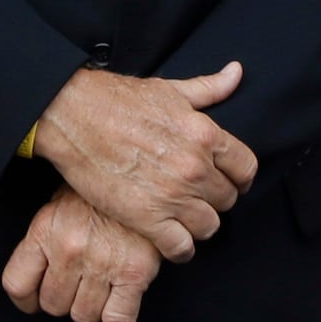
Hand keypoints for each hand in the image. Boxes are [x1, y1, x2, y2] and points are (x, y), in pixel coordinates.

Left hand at [2, 187, 162, 321]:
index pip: (18, 284)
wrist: (146, 166)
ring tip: (102, 290)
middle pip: (54, 304)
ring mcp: (102, 265)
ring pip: (83, 316)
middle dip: (64, 300)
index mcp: (45, 231)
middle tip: (79, 285)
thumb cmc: (101, 186)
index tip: (33, 302)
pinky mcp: (134, 275)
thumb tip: (39, 267)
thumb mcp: (62, 199)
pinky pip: (119, 321)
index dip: (25, 300)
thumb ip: (47, 233)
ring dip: (89, 311)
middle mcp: (70, 251)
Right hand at [33, 61, 258, 260]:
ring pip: (209, 225)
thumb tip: (237, 72)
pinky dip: (181, 249)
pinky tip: (173, 241)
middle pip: (228, 199)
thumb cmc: (119, 100)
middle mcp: (195, 168)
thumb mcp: (172, 89)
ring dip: (200, 224)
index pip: (246, 169)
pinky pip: (180, 247)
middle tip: (200, 197)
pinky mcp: (145, 218)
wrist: (74, 116)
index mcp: (206, 135)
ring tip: (186, 218)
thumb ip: (210, 87)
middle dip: (216, 199)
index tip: (231, 181)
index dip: (240, 178)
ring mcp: (172, 196)